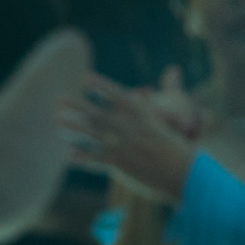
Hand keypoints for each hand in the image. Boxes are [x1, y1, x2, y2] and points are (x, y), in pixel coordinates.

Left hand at [59, 69, 200, 201]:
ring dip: (74, 128)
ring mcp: (124, 147)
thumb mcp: (169, 121)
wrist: (187, 172)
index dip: (101, 86)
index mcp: (143, 115)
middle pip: (98, 114)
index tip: (85, 77)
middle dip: (77, 106)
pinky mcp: (121, 165)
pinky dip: (81, 158)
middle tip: (58, 98)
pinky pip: (96, 160)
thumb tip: (170, 72)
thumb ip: (155, 103)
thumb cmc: (179, 147)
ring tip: (57, 122)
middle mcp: (131, 128)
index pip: (119, 96)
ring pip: (93, 135)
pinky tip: (66, 155)